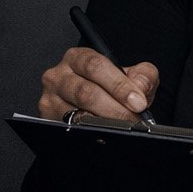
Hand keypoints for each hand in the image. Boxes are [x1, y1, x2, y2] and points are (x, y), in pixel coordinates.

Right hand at [38, 46, 158, 120]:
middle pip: (86, 92)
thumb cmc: (113, 89)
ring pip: (78, 113)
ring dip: (106, 122)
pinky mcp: (49, 118)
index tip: (138, 101)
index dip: (119, 85)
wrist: (102, 107)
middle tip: (133, 119)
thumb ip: (143, 76)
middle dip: (115, 108)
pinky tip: (106, 133)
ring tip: (123, 127)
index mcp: (78, 58)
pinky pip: (71, 128)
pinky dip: (92, 132)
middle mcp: (59, 75)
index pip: (95, 66)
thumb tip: (140, 87)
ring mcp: (51, 98)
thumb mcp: (133, 76)